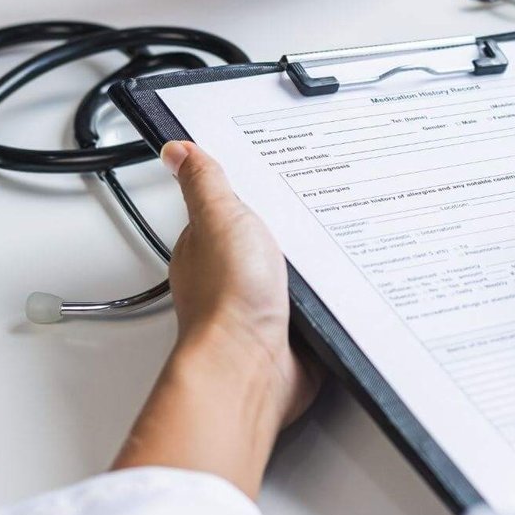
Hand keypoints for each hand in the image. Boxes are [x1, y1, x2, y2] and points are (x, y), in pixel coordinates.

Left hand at [161, 141, 317, 429]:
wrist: (251, 366)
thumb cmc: (227, 299)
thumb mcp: (219, 218)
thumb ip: (204, 182)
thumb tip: (176, 148)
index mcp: (208, 244)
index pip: (231, 205)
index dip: (257, 189)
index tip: (281, 170)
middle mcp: (233, 275)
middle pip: (271, 236)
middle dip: (295, 225)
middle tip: (318, 203)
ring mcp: (263, 304)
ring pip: (297, 269)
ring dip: (315, 262)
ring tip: (336, 238)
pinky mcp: (293, 329)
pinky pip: (318, 303)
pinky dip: (329, 297)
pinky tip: (338, 284)